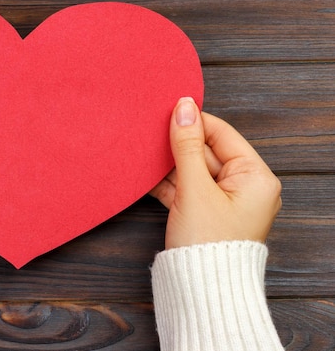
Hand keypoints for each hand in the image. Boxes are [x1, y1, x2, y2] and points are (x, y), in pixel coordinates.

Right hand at [150, 97, 281, 249]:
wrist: (201, 292)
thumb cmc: (208, 244)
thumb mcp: (194, 188)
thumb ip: (187, 146)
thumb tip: (183, 107)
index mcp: (256, 177)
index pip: (223, 135)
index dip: (195, 121)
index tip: (168, 110)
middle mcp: (244, 187)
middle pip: (207, 152)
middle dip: (178, 144)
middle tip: (151, 131)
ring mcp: (223, 202)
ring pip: (193, 171)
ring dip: (168, 164)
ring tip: (143, 152)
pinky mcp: (205, 214)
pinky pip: (186, 189)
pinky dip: (167, 183)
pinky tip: (145, 175)